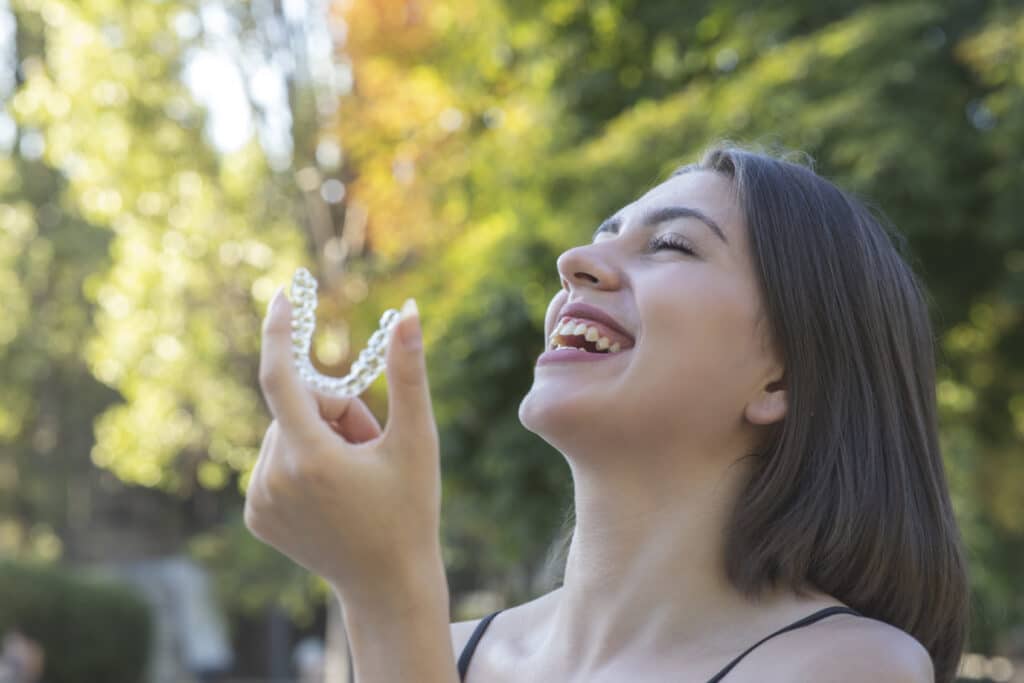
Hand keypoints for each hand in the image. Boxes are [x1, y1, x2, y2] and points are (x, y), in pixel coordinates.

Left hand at [245, 287, 442, 605]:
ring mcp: (260, 501)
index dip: (278, 331)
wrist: (388, 584)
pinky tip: (332, 493)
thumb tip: (407, 312)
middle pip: (298, 407)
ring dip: (320, 438)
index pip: (280, 377)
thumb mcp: (416, 439)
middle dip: (335, 412)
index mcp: (312, 458)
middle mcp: (275, 479)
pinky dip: (303, 461)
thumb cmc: (411, 509)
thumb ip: (408, 373)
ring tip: (355, 476)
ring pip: (287, 433)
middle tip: (371, 446)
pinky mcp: (256, 516)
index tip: (280, 297)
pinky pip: (275, 460)